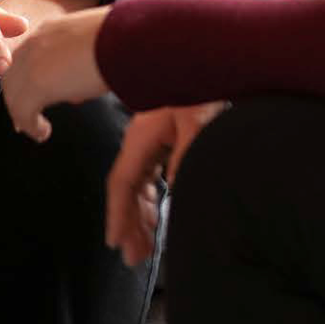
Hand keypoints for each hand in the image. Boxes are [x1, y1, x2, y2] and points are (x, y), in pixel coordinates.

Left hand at [2, 6, 109, 141]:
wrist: (125, 40)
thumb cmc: (120, 41)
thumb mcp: (91, 46)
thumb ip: (77, 62)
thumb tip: (74, 90)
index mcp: (49, 30)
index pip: (25, 57)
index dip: (26, 78)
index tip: (32, 94)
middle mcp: (35, 43)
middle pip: (13, 75)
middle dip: (18, 97)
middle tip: (26, 117)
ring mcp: (32, 63)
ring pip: (14, 94)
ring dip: (23, 113)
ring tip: (38, 129)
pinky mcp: (35, 85)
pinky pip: (23, 112)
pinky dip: (31, 126)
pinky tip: (43, 133)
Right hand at [104, 104, 226, 266]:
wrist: (210, 64)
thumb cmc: (202, 89)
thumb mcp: (197, 121)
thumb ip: (185, 155)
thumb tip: (174, 188)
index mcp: (142, 136)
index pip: (121, 182)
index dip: (116, 213)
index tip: (114, 242)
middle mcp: (141, 141)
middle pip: (127, 189)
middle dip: (128, 224)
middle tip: (133, 258)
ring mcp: (151, 142)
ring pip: (138, 187)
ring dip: (140, 217)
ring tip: (144, 249)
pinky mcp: (163, 142)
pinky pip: (150, 179)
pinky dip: (151, 202)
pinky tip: (155, 221)